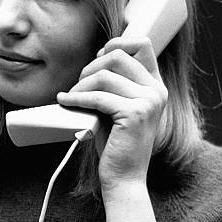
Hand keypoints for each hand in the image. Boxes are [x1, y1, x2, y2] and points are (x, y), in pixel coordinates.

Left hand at [56, 36, 166, 194]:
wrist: (124, 177)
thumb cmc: (117, 144)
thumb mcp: (117, 107)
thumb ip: (114, 85)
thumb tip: (95, 61)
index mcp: (155, 85)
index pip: (141, 44)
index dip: (114, 44)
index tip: (95, 62)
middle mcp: (156, 90)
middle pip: (117, 55)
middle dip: (90, 68)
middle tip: (77, 87)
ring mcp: (149, 101)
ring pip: (105, 75)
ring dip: (80, 85)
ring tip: (70, 98)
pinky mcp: (135, 114)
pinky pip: (98, 97)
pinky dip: (76, 98)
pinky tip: (64, 101)